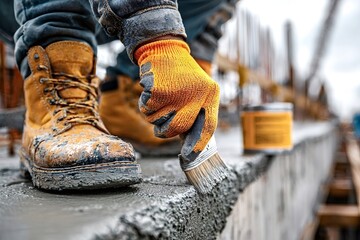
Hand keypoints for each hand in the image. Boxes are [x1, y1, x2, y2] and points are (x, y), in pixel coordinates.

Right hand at [135, 40, 219, 159]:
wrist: (165, 49)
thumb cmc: (181, 75)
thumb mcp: (197, 89)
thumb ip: (196, 112)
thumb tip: (190, 142)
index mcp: (210, 94)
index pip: (208, 125)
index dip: (198, 143)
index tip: (189, 156)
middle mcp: (196, 94)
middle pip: (179, 128)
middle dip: (166, 131)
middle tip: (162, 127)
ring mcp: (177, 93)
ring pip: (159, 121)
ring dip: (155, 115)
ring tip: (161, 97)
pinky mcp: (159, 91)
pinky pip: (147, 111)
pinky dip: (146, 104)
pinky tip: (153, 89)